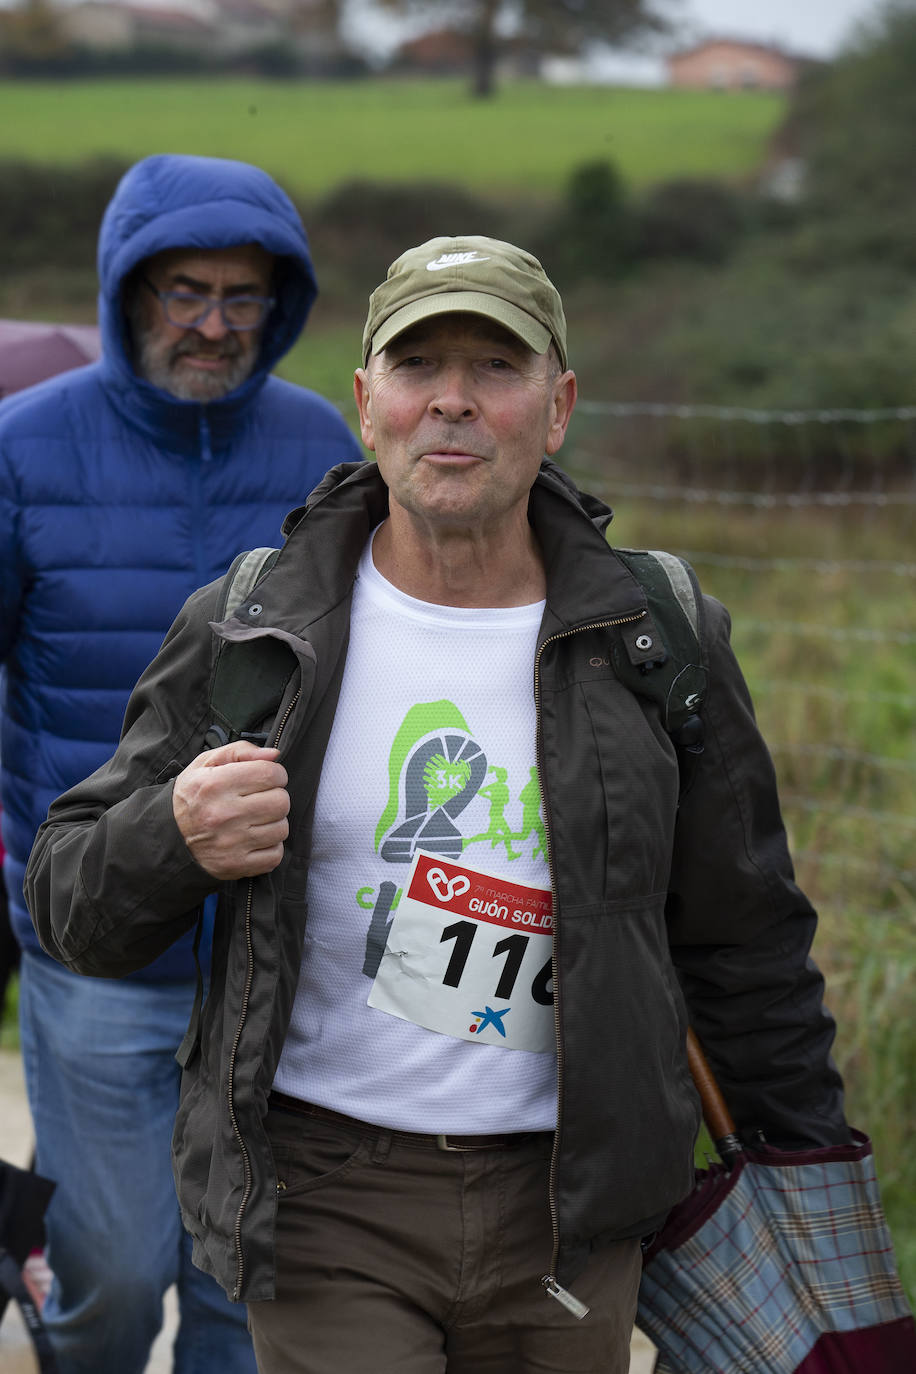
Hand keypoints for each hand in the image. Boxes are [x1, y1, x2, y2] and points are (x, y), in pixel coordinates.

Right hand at [172, 741, 289, 879]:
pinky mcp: (236, 865)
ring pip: (281, 828)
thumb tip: (274, 755)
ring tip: (255, 820)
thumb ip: (240, 751)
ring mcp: (231, 842)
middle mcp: (223, 813)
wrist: (168, 838)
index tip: (266, 778)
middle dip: (275, 797)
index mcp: (215, 784)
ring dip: (273, 823)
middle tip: (260, 800)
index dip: (275, 774)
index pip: (270, 774)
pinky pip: (275, 854)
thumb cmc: (193, 797)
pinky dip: (270, 847)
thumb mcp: (205, 764)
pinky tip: (255, 839)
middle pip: (281, 801)